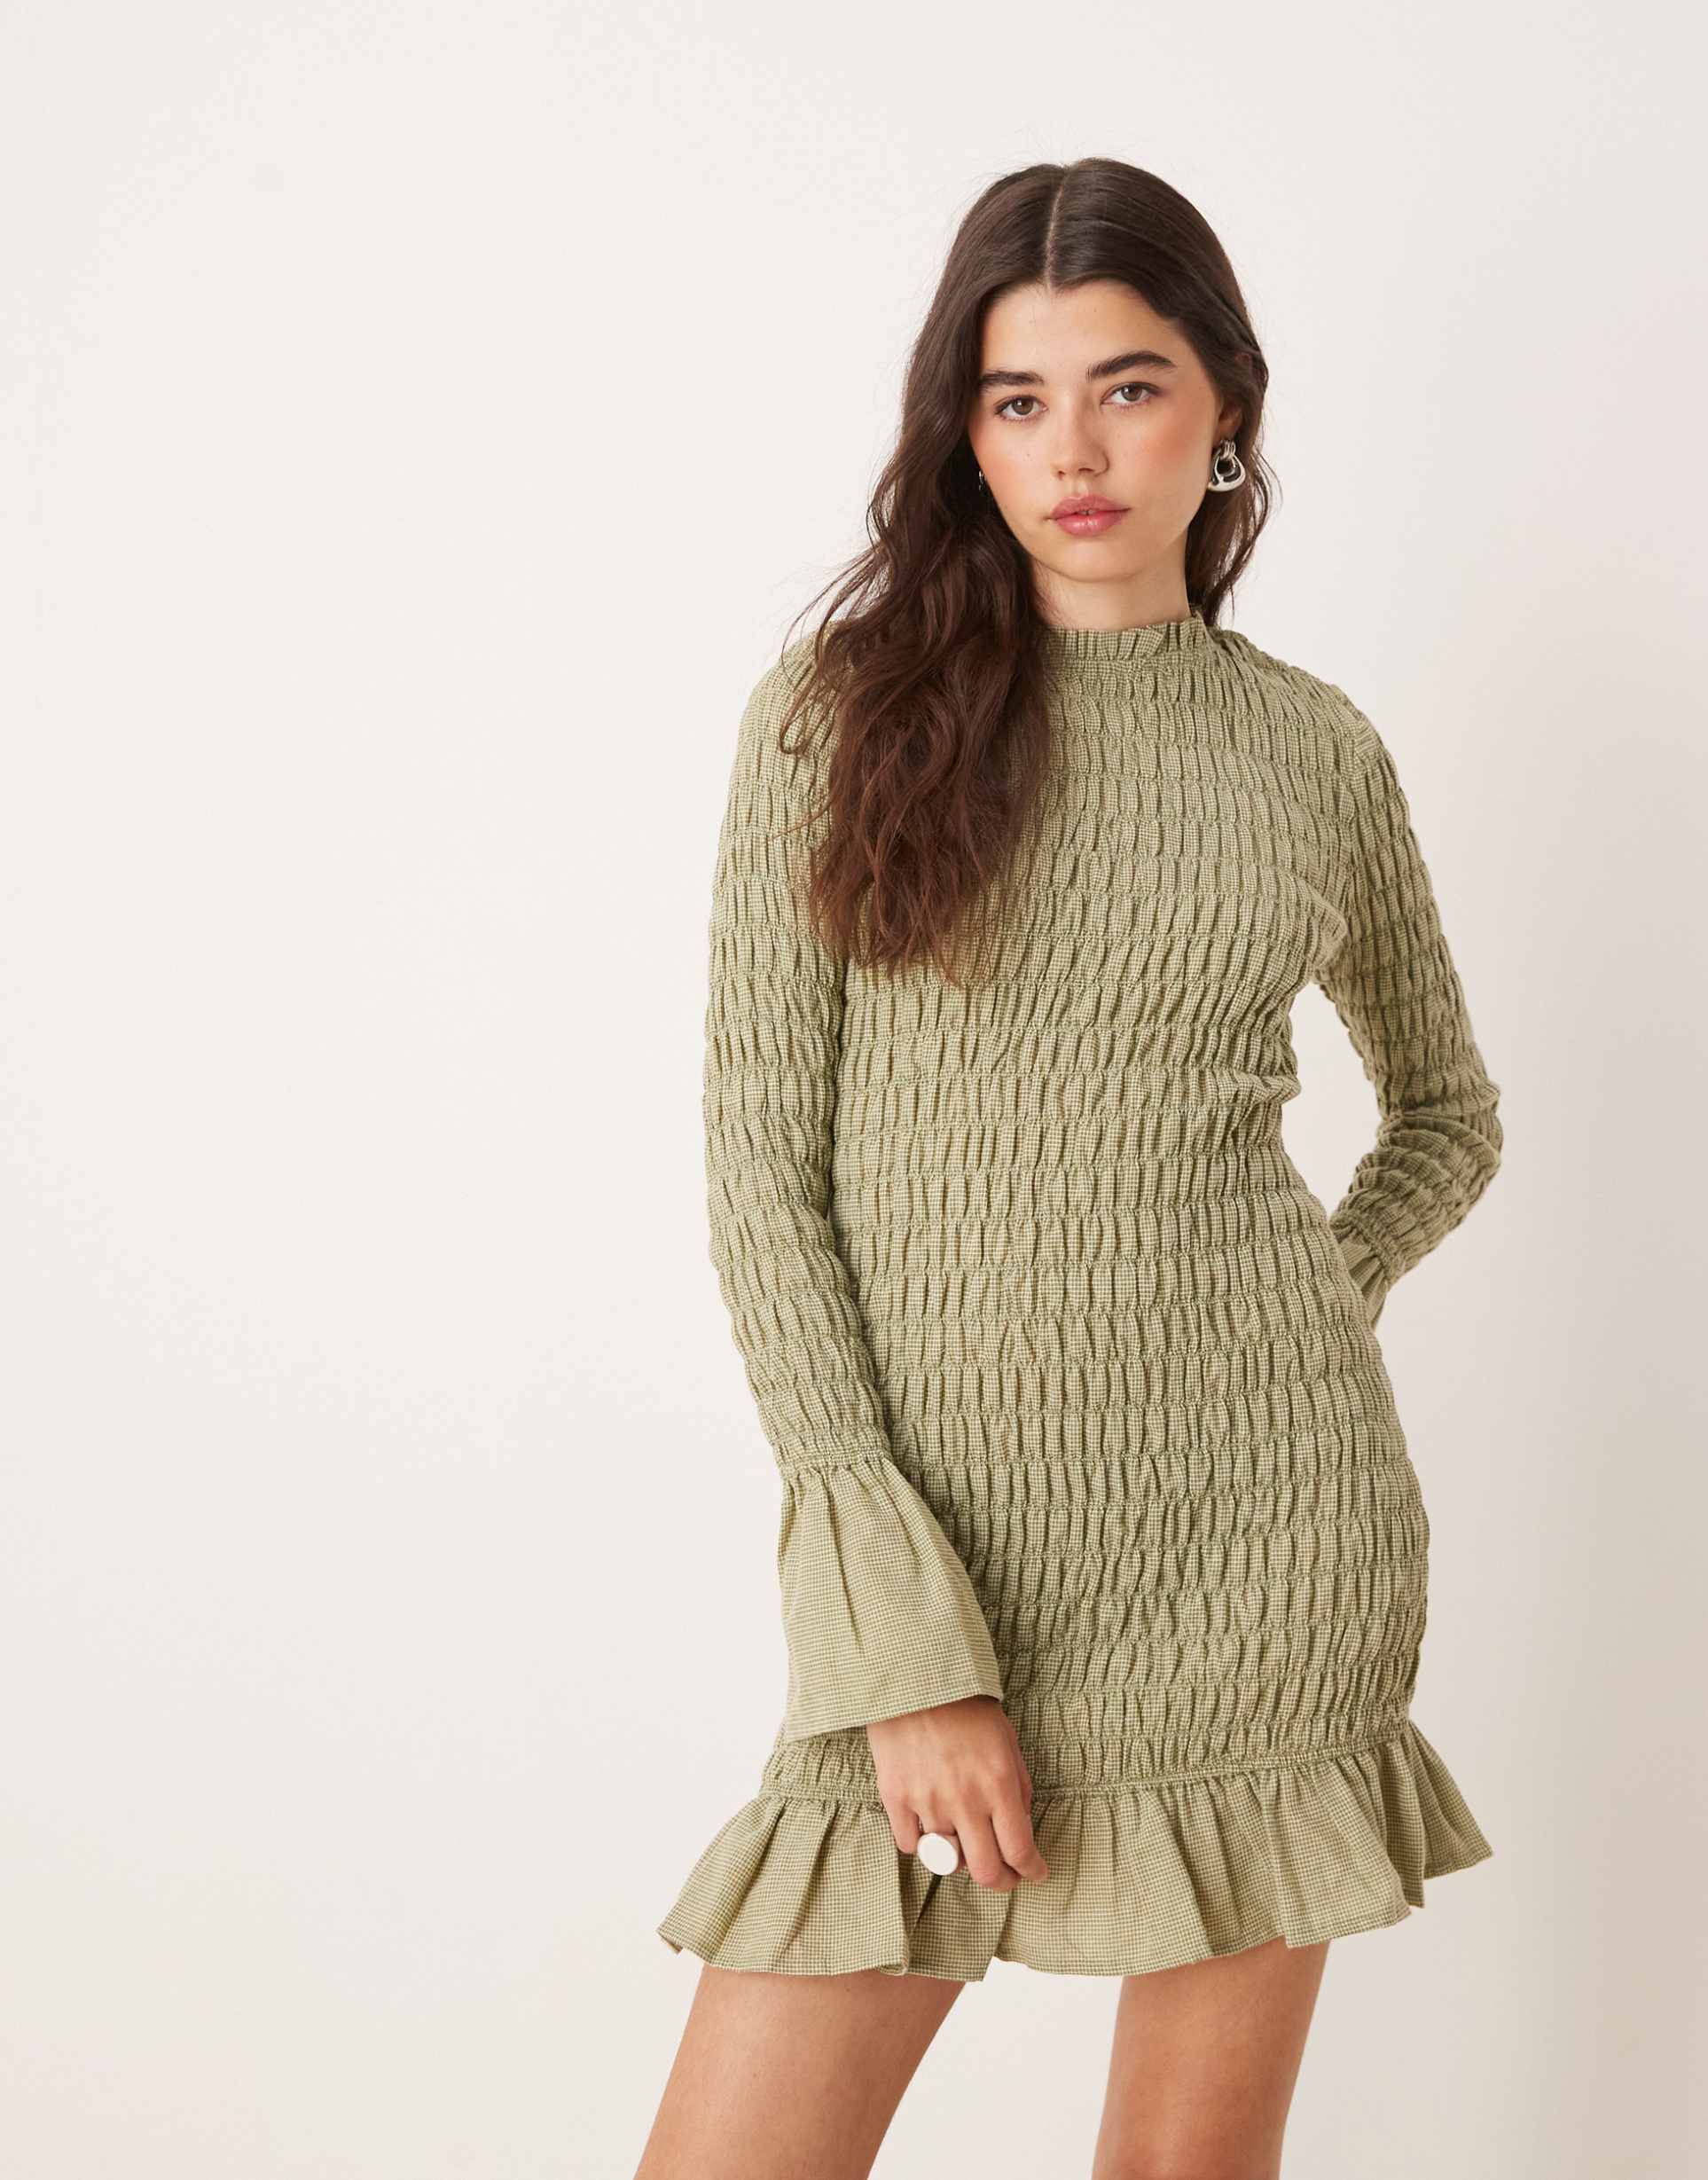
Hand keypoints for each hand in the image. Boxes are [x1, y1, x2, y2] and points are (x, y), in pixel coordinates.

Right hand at [866, 1694, 1048, 1891]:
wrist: (914, 1679)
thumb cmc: (966, 1707)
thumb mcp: (1007, 1742)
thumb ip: (1018, 1788)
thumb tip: (1021, 1828)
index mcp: (998, 1784)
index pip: (1020, 1851)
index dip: (1031, 1871)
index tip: (1034, 1873)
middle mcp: (964, 1799)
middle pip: (986, 1872)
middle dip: (1002, 1880)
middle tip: (1005, 1874)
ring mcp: (927, 1801)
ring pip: (947, 1861)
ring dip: (960, 1856)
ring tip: (964, 1840)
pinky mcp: (895, 1797)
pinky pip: (911, 1845)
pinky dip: (923, 1844)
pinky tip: (930, 1827)